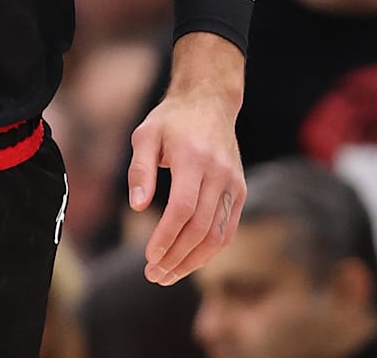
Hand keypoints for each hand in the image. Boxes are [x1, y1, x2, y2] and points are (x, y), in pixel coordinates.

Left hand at [126, 88, 245, 285]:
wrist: (210, 101)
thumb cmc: (171, 120)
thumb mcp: (145, 135)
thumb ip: (140, 170)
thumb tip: (137, 207)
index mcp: (194, 159)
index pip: (183, 209)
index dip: (166, 237)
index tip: (149, 257)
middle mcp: (219, 174)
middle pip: (201, 228)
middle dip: (177, 257)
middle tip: (153, 275)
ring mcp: (233, 184)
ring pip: (218, 235)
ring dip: (193, 261)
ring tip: (168, 275)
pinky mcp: (239, 190)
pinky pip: (227, 228)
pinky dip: (210, 250)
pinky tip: (189, 260)